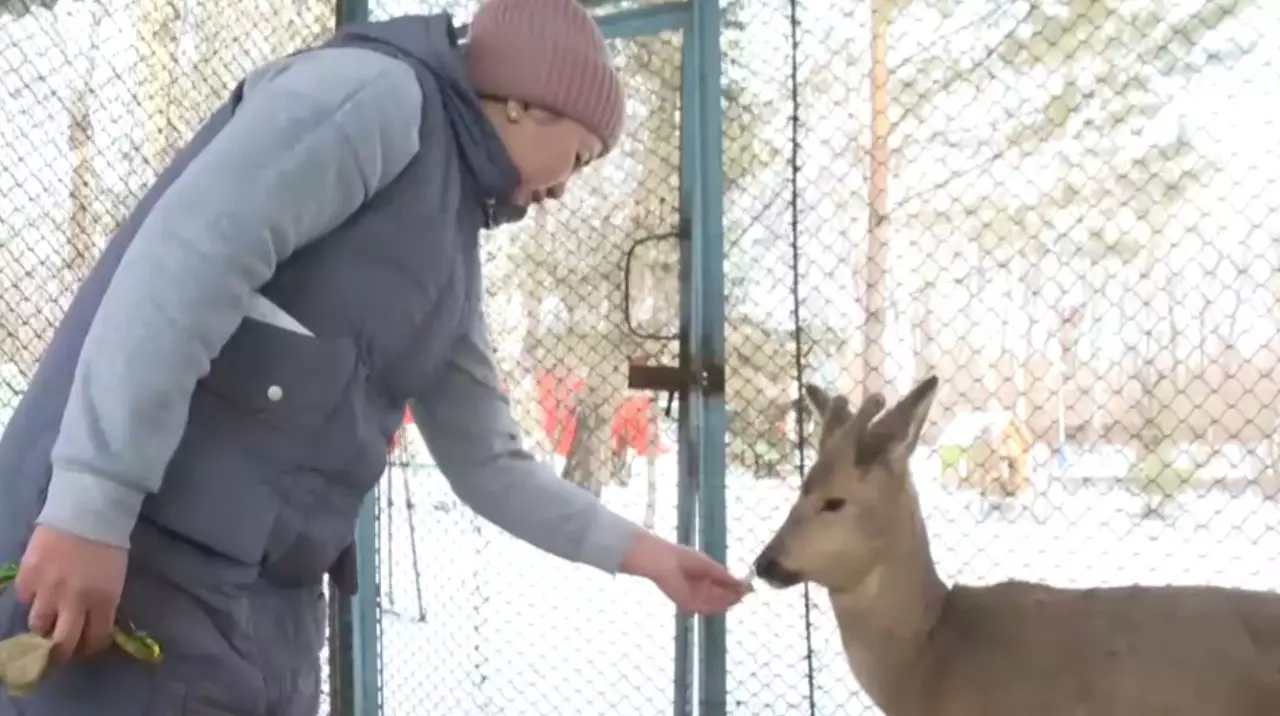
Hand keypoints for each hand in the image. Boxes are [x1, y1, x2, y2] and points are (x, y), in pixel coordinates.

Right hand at [14, 525, 127, 662]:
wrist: (87, 509)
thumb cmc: (109, 542)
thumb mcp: (115, 578)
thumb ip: (103, 603)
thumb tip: (91, 623)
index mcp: (104, 601)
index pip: (95, 640)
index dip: (89, 648)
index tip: (86, 648)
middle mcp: (74, 601)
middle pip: (62, 643)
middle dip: (61, 652)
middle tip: (59, 650)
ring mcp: (47, 590)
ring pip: (37, 625)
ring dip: (43, 626)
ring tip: (47, 620)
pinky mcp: (27, 576)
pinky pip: (23, 598)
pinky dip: (30, 597)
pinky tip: (38, 589)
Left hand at [621, 531, 750, 614]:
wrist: (663, 562)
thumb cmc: (684, 558)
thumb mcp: (709, 566)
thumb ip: (725, 577)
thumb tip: (744, 584)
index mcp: (703, 576)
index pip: (722, 585)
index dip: (734, 588)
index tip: (747, 588)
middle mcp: (699, 589)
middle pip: (720, 597)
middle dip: (732, 597)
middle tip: (744, 595)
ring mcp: (693, 598)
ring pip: (714, 604)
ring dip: (726, 602)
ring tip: (737, 598)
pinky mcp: (687, 605)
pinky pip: (705, 608)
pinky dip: (716, 606)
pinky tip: (726, 602)